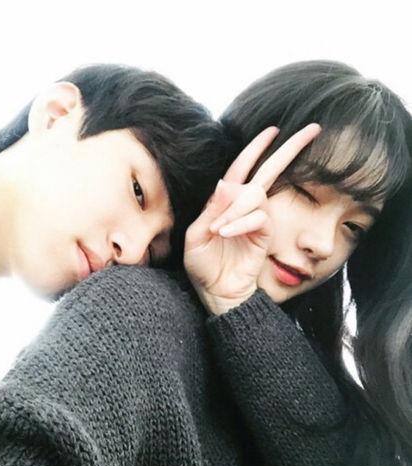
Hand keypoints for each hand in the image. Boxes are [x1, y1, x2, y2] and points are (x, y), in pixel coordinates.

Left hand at [184, 124, 320, 314]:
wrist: (216, 292)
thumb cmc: (202, 265)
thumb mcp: (196, 235)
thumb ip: (211, 209)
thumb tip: (226, 182)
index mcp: (225, 202)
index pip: (242, 168)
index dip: (256, 148)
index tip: (273, 129)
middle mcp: (244, 206)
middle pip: (269, 171)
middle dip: (289, 149)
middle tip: (313, 129)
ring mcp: (256, 220)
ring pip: (255, 195)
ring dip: (235, 208)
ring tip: (218, 230)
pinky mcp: (264, 234)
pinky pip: (258, 217)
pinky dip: (240, 222)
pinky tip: (225, 232)